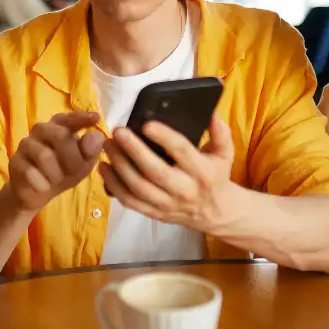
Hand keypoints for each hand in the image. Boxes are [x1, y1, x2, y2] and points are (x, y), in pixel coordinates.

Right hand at [7, 111, 105, 212]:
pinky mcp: (15, 161)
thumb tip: (97, 135)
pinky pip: (30, 172)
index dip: (82, 117)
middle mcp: (41, 130)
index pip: (69, 118)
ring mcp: (26, 144)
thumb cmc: (63, 172)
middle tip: (74, 172)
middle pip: (59, 135)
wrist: (37, 192)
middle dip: (72, 158)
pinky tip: (43, 187)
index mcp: (59, 127)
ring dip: (56, 173)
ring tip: (56, 181)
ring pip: (44, 155)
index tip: (96, 118)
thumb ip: (90, 151)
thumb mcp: (82, 164)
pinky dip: (42, 183)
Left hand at [99, 115, 242, 233]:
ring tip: (108, 145)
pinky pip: (130, 201)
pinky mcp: (154, 213)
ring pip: (138, 188)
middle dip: (133, 150)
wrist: (214, 212)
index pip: (182, 152)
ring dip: (119, 166)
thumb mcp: (224, 153)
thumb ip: (220, 133)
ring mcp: (168, 205)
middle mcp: (185, 190)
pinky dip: (113, 185)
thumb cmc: (215, 175)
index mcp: (203, 172)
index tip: (146, 124)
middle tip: (118, 132)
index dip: (164, 137)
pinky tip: (103, 167)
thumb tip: (211, 114)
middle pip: (155, 171)